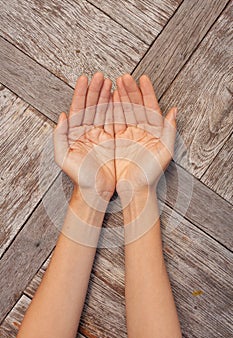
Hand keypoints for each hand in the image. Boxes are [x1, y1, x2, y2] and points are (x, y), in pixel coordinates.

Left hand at [54, 72, 114, 201]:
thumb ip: (59, 136)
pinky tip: (119, 98)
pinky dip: (117, 109)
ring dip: (107, 96)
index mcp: (75, 133)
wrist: (96, 190)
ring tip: (112, 82)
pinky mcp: (112, 140)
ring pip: (104, 111)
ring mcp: (100, 135)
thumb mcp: (64, 157)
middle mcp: (87, 132)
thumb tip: (61, 116)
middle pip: (91, 106)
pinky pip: (115, 121)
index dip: (81, 93)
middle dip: (96, 90)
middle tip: (101, 76)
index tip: (86, 79)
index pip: (78, 108)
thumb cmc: (79, 176)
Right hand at [113, 74, 176, 196]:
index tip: (143, 79)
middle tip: (124, 77)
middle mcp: (140, 130)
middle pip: (135, 106)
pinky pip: (112, 122)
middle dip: (130, 90)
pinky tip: (108, 99)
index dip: (147, 92)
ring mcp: (127, 134)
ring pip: (123, 111)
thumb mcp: (164, 152)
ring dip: (119, 97)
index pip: (150, 107)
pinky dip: (110, 110)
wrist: (134, 189)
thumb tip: (174, 111)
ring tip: (114, 82)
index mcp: (153, 131)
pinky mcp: (115, 140)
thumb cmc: (151, 173)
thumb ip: (169, 130)